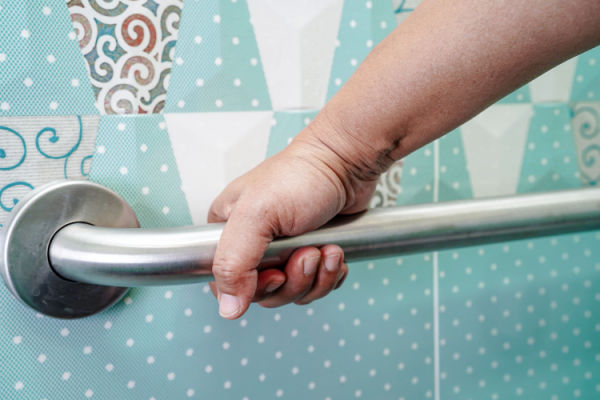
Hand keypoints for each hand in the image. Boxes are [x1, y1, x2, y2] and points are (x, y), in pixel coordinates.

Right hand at [208, 114, 380, 318]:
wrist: (347, 162)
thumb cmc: (301, 176)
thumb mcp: (257, 215)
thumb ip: (233, 262)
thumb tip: (228, 308)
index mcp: (229, 231)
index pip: (226, 282)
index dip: (253, 288)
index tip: (275, 273)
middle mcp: (254, 243)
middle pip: (265, 293)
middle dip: (293, 280)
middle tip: (307, 254)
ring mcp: (285, 250)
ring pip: (294, 291)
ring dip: (316, 277)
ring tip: (326, 249)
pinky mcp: (312, 252)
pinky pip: (317, 285)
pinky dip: (330, 275)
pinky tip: (335, 252)